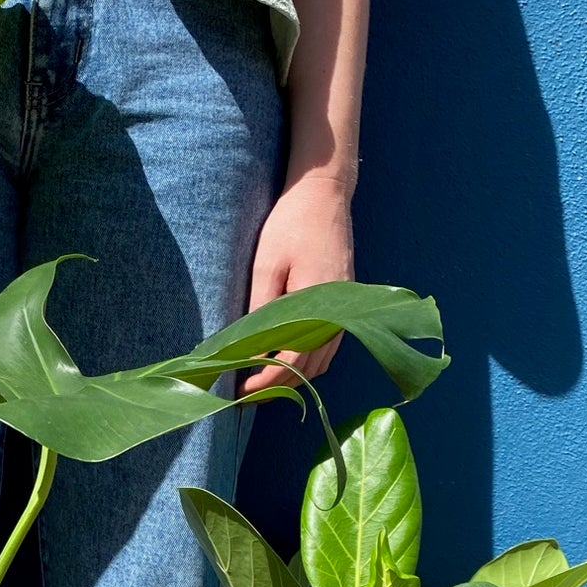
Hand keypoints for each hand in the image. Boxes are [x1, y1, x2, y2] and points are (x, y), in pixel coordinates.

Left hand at [239, 173, 355, 394]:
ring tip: (259, 379)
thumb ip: (261, 310)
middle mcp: (339, 314)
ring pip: (321, 362)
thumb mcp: (266, 265)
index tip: (241, 390)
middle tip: (244, 391)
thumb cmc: (291, 224)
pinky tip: (282, 359)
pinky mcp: (345, 305)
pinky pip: (327, 347)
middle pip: (310, 370)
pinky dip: (306, 360)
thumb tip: (248, 351)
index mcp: (320, 305)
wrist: (324, 194)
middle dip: (278, 385)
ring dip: (293, 376)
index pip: (294, 362)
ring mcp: (345, 311)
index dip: (267, 382)